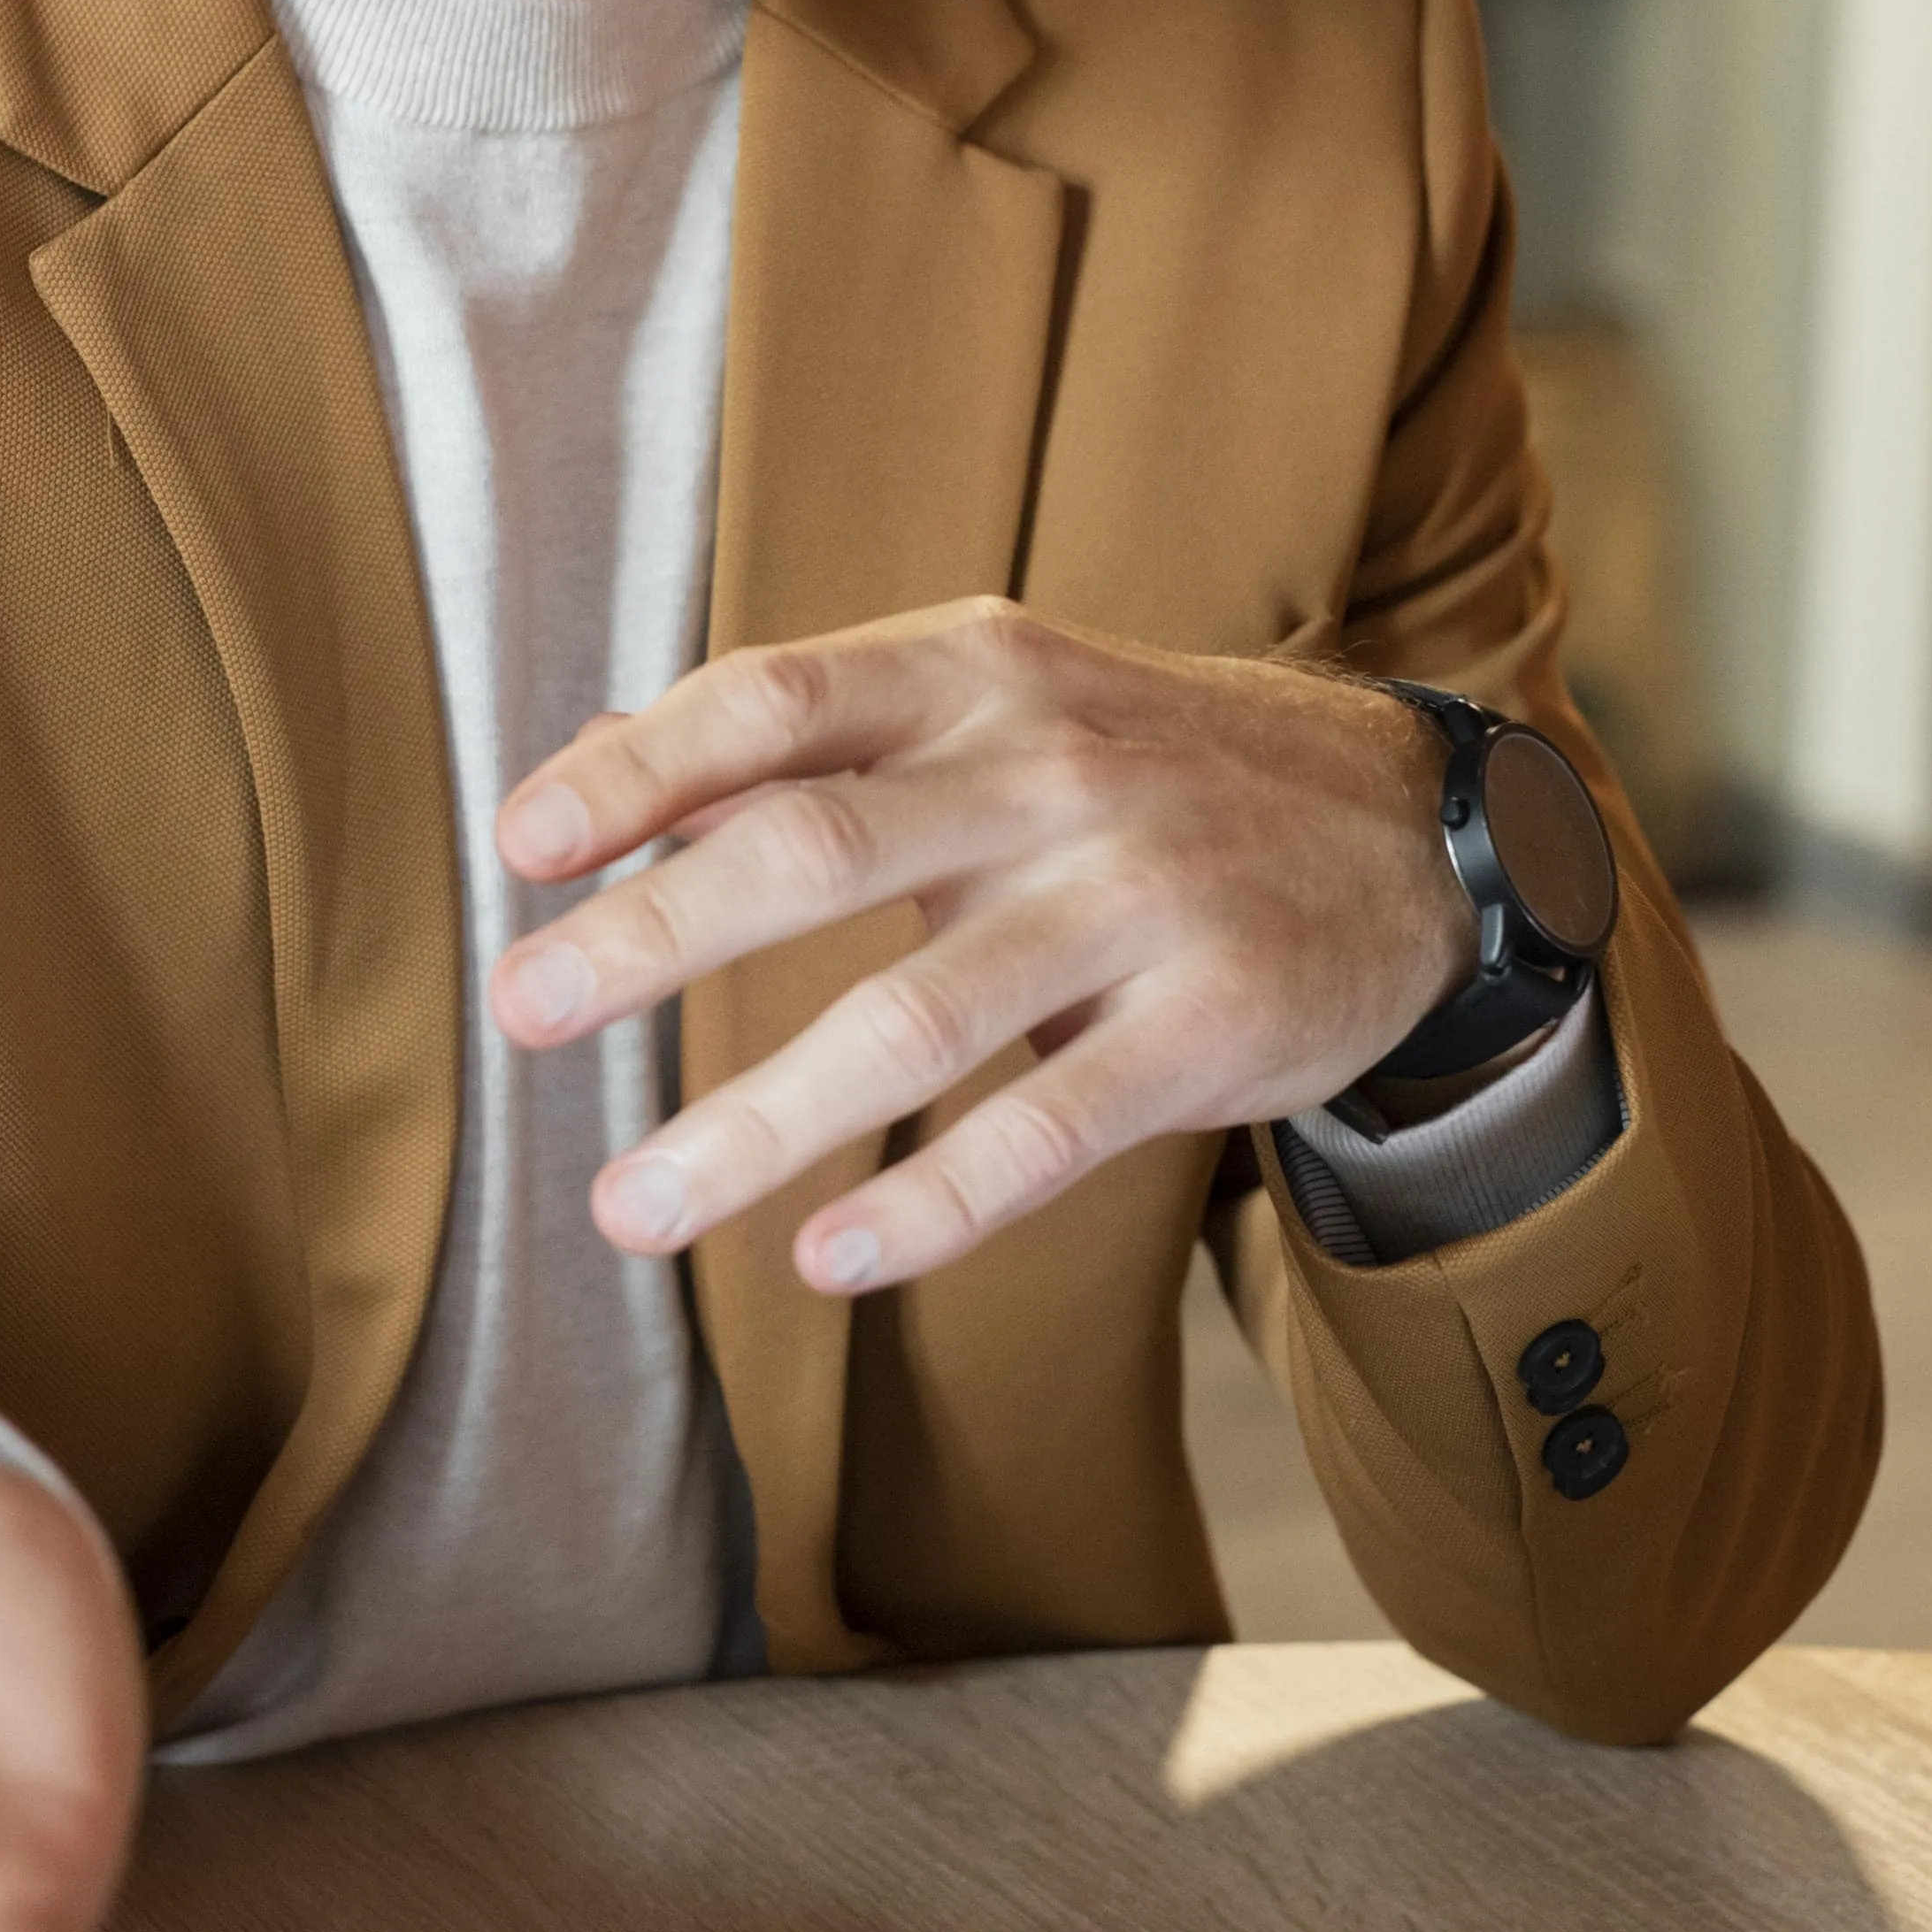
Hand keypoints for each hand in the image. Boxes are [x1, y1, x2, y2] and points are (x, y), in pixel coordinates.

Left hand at [488, 603, 1473, 1296]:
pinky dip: (929, 1207)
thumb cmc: (1149, 767)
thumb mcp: (994, 699)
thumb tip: (590, 757)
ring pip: (913, 1022)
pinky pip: (1045, 1132)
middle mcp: (1049, 768)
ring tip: (628, 1210)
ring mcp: (1138, 898)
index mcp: (974, 673)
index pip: (772, 703)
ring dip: (755, 1126)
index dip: (637, 769)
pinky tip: (822, 1259)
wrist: (1414, 827)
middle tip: (520, 1014)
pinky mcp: (1213, 1026)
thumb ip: (805, 738)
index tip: (518, 845)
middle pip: (815, 851)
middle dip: (652, 938)